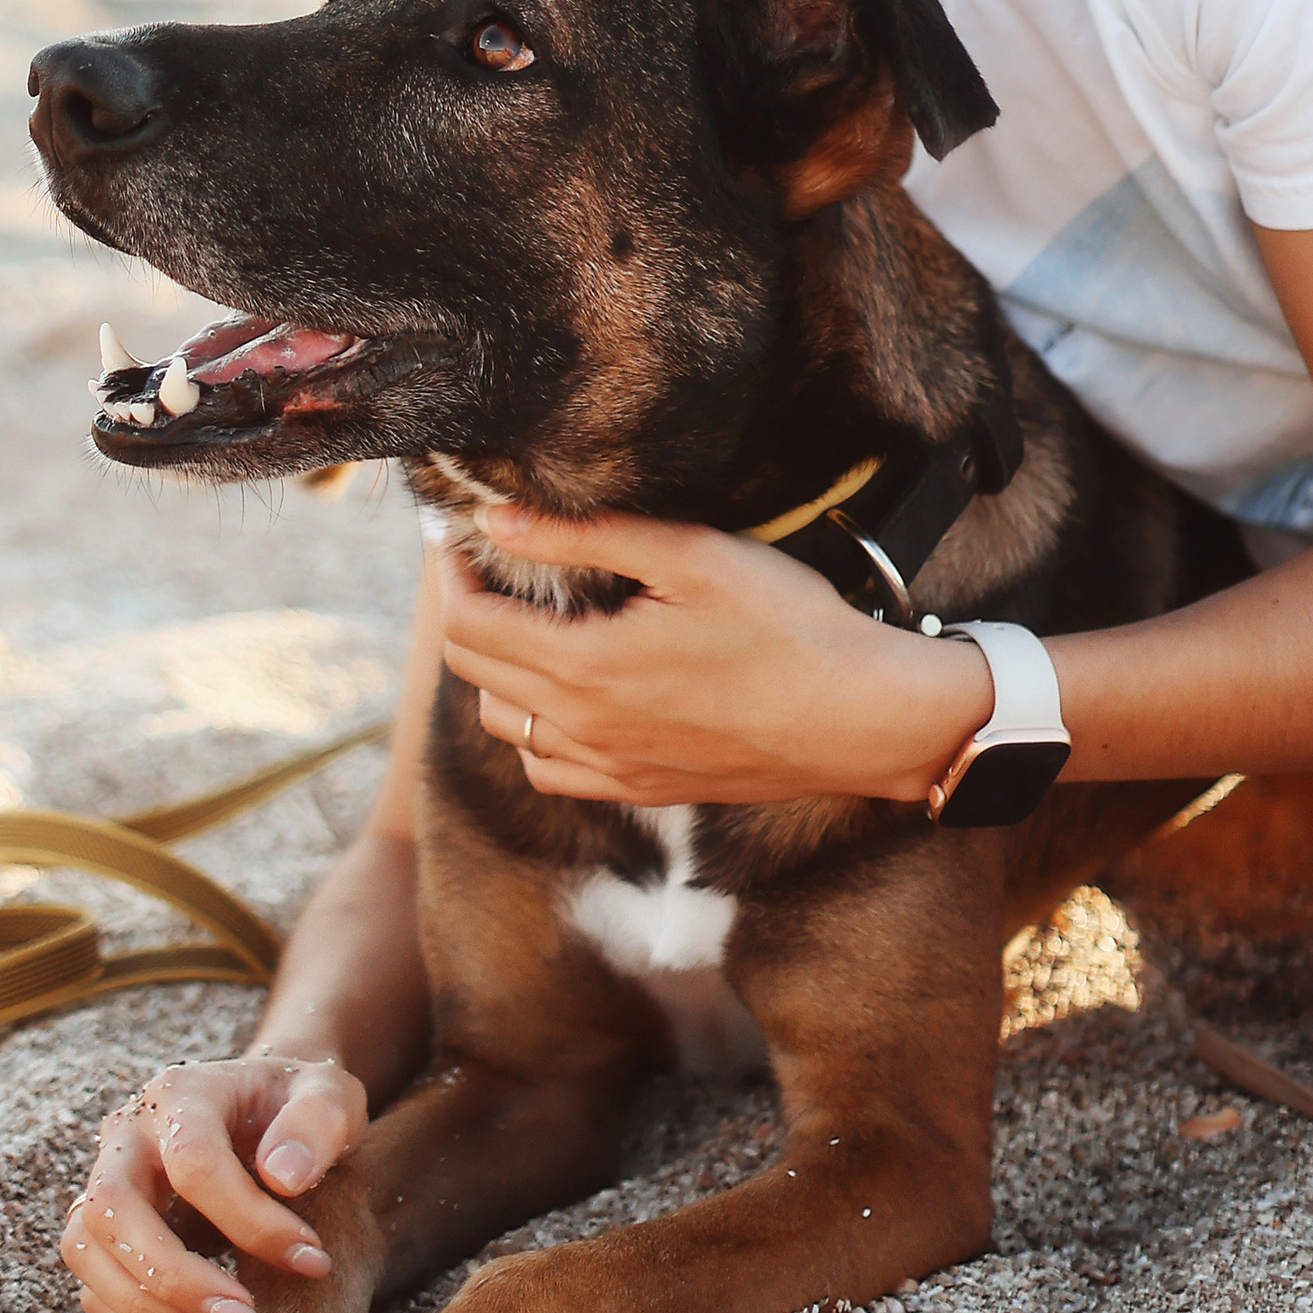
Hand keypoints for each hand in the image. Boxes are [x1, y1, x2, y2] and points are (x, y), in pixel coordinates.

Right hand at [59, 1049, 366, 1312]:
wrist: (269, 1112)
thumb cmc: (297, 1106)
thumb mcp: (328, 1096)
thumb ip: (318, 1122)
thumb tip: (283, 1176)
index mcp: (180, 1094)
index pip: (192, 1162)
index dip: (250, 1221)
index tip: (311, 1258)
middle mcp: (127, 1136)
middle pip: (111, 1210)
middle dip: (174, 1279)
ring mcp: (107, 1184)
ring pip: (88, 1254)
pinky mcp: (107, 1235)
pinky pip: (97, 1291)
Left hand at [437, 508, 991, 806]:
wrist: (862, 719)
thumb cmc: (786, 626)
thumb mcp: (688, 555)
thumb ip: (585, 535)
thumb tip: (498, 521)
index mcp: (584, 670)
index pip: (469, 628)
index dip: (451, 577)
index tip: (458, 539)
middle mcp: (583, 732)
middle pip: (475, 675)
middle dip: (464, 615)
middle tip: (484, 568)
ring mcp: (613, 771)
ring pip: (508, 728)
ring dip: (496, 673)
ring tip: (524, 623)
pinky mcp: (645, 791)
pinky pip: (553, 772)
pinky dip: (535, 731)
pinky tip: (565, 694)